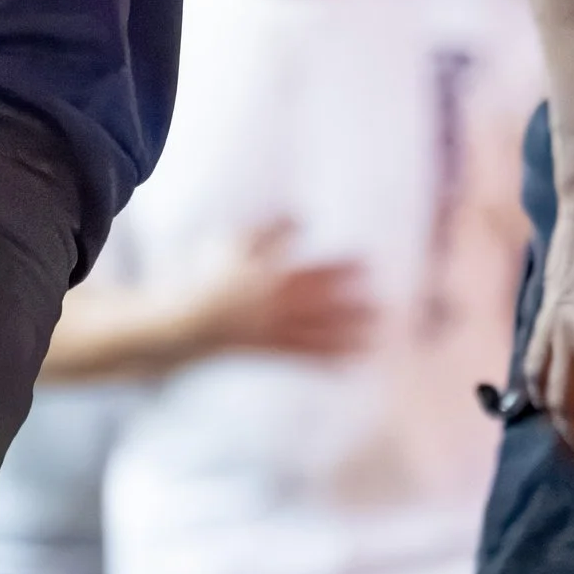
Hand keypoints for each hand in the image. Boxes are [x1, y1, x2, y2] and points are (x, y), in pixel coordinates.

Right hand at [189, 217, 376, 359]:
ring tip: (377, 327)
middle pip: (315, 296)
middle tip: (379, 291)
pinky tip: (357, 359)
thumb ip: (268, 229)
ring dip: (347, 329)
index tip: (363, 260)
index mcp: (266, 274)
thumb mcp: (233, 245)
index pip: (304, 264)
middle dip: (346, 294)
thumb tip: (301, 214)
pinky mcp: (276, 349)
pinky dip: (331, 359)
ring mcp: (275, 328)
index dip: (335, 264)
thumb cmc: (215, 278)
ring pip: (316, 329)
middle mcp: (273, 302)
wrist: (193, 325)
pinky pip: (307, 355)